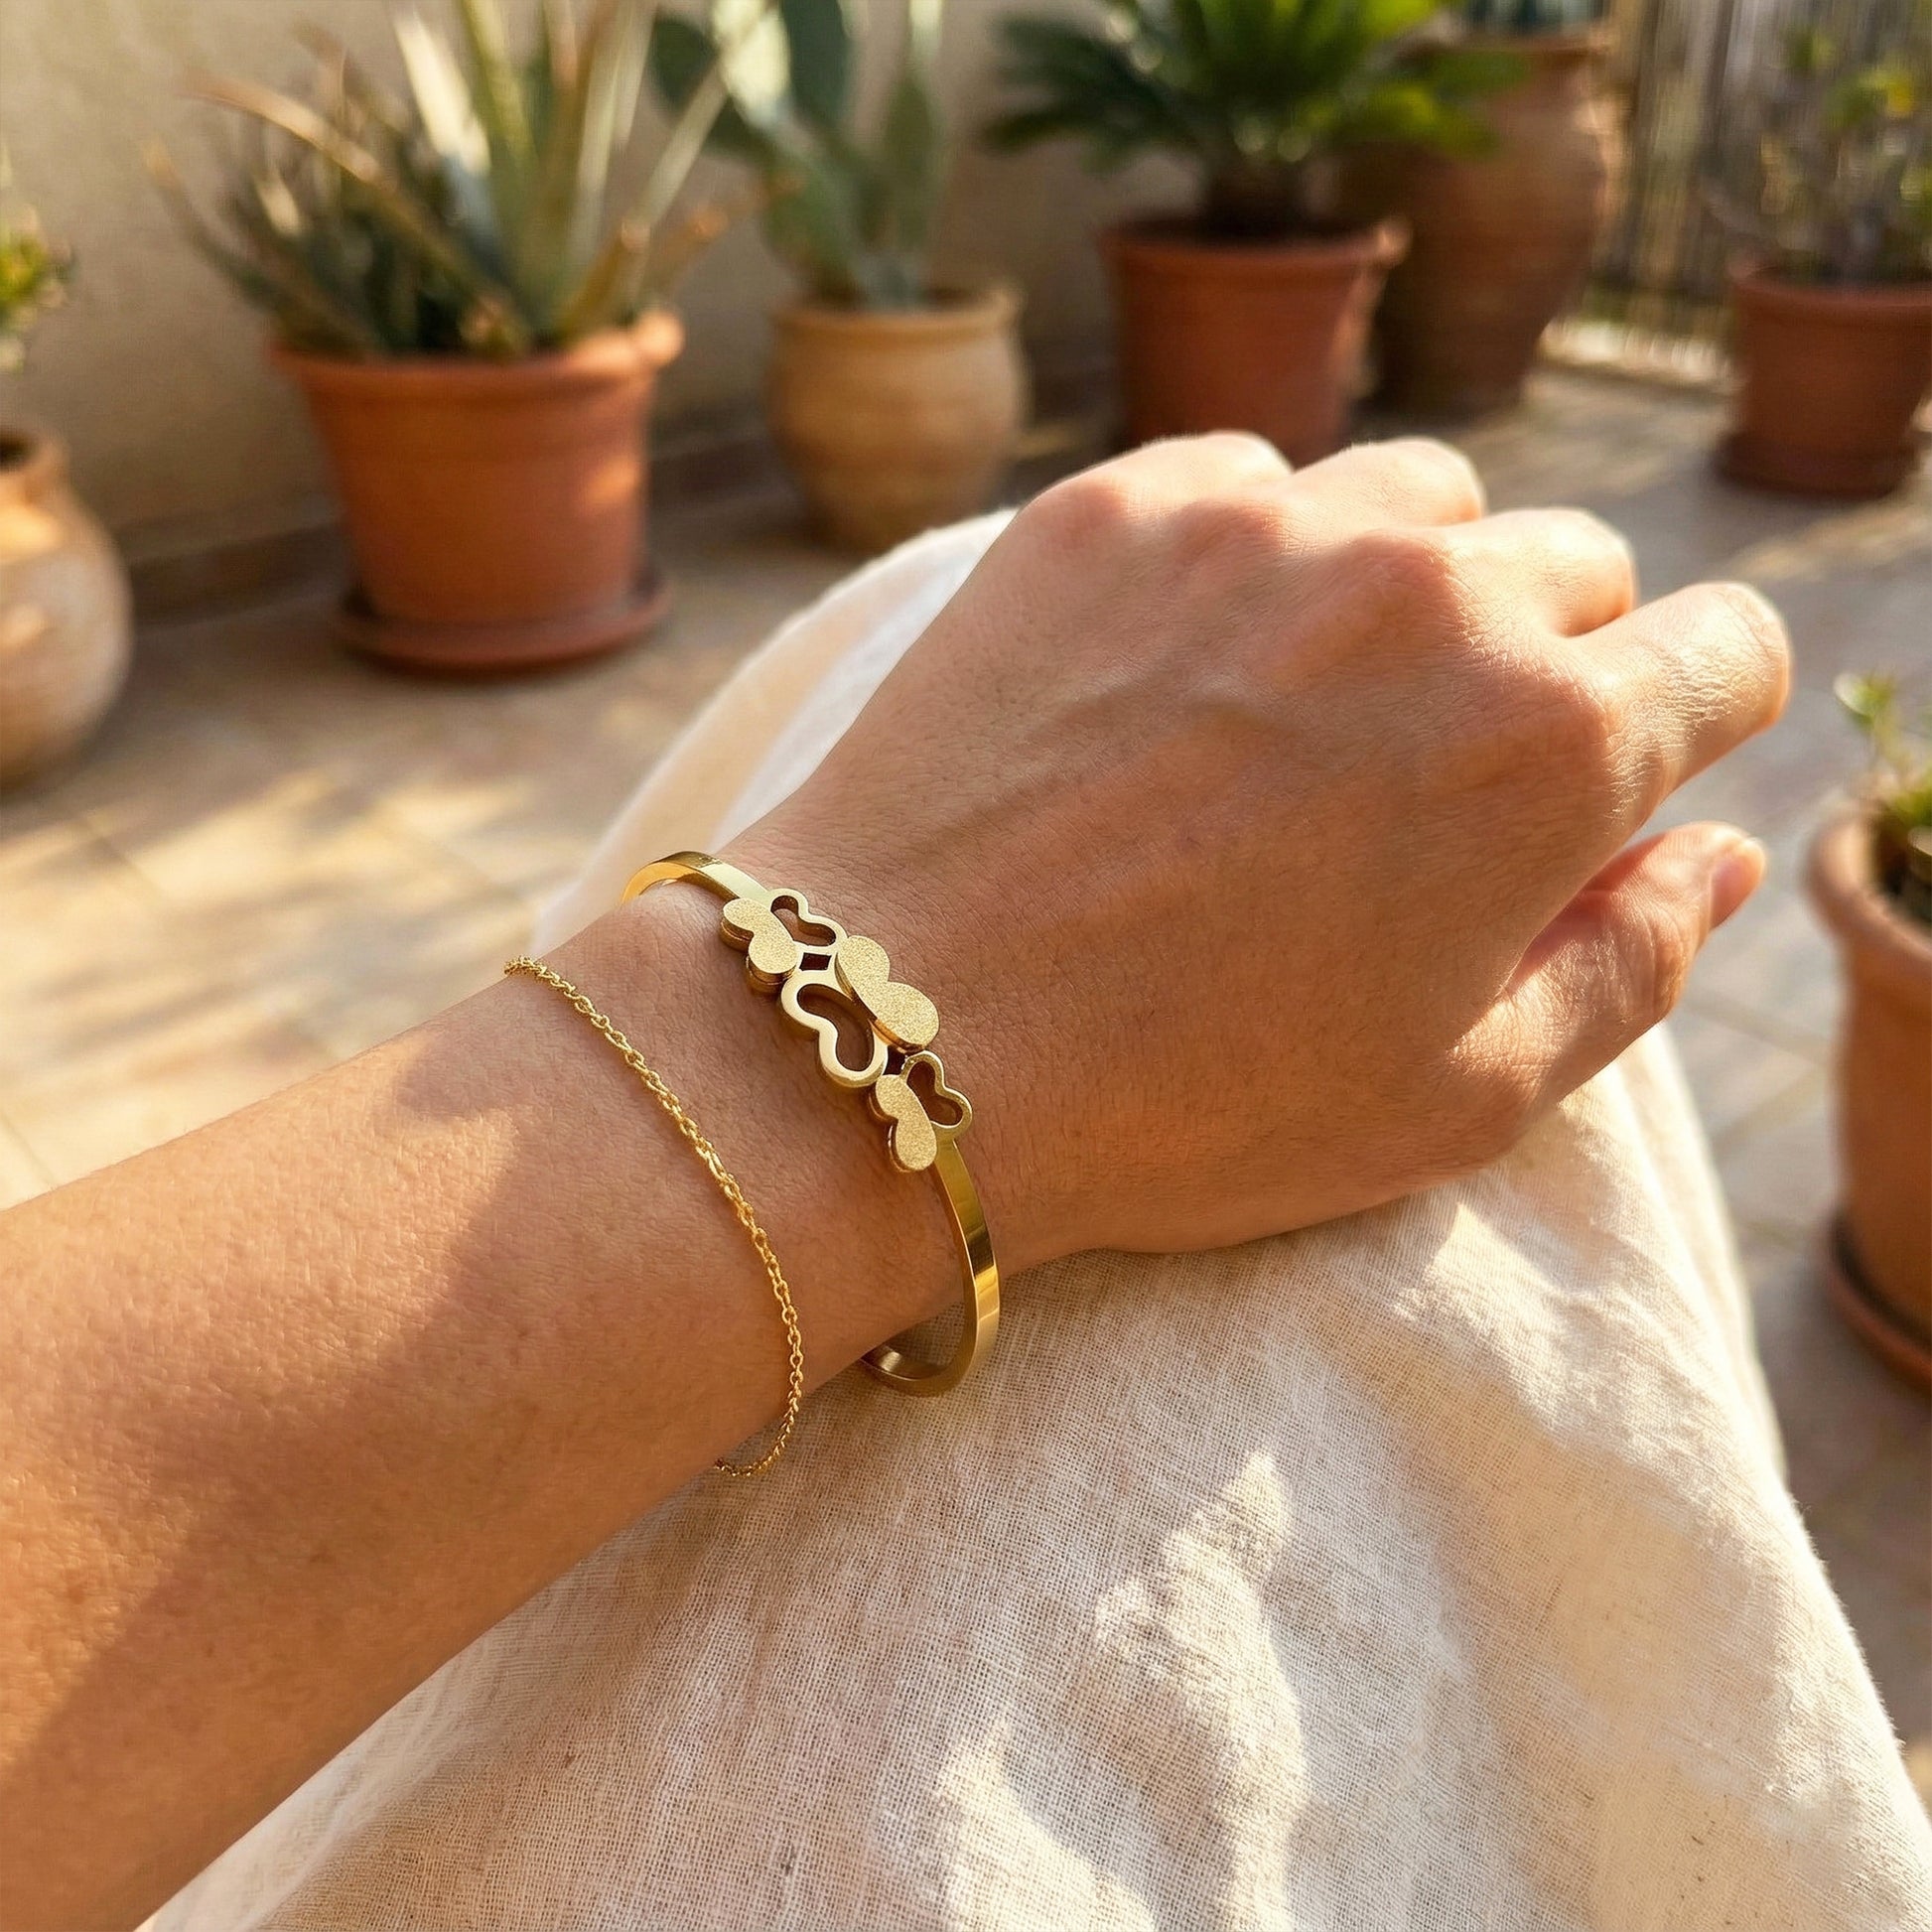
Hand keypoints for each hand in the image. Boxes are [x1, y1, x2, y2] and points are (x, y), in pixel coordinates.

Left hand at [731, 435, 1787, 1270]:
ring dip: (1405, 588)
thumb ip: (1631, 965)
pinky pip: (1253, 476)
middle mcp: (1428, 594)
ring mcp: (1263, 525)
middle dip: (1542, 662)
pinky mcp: (1115, 504)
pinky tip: (1178, 672)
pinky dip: (1252, 555)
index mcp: (1549, 745)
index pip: (1725, 649)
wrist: (891, 1033)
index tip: (1613, 774)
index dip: (1687, 717)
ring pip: (1420, 499)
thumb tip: (1725, 851)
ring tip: (1301, 717)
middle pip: (1573, 567)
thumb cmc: (1180, 1103)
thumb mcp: (1454, 1102)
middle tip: (1418, 786)